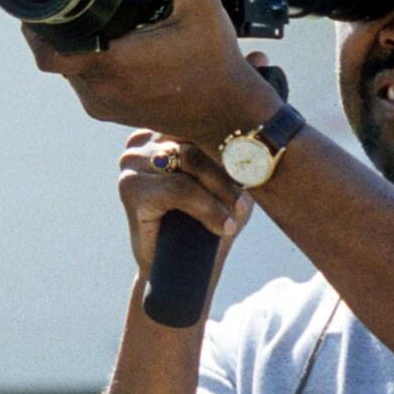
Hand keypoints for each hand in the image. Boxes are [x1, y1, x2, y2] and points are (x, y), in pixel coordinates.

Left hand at [24, 0, 284, 149]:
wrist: (227, 114)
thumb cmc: (215, 63)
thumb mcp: (202, 8)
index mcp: (114, 63)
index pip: (49, 50)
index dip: (36, 27)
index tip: (38, 1)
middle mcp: (102, 89)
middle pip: (53, 58)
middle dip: (54, 31)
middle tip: (64, 1)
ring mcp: (104, 105)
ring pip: (68, 72)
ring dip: (70, 49)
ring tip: (83, 20)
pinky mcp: (111, 113)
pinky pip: (84, 86)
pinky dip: (86, 65)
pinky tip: (102, 45)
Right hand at [118, 129, 253, 275]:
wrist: (177, 273)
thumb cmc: (205, 224)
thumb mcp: (225, 184)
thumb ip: (232, 154)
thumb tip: (262, 131)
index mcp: (158, 132)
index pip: (200, 120)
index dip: (231, 139)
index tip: (257, 162)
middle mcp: (139, 143)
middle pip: (197, 137)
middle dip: (229, 166)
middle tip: (252, 194)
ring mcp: (131, 164)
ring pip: (191, 160)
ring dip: (222, 188)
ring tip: (239, 212)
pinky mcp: (132, 190)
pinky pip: (180, 189)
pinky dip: (207, 207)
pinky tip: (224, 225)